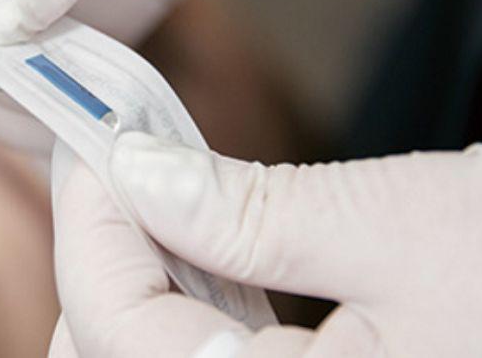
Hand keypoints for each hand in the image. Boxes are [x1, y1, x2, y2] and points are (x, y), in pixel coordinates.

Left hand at [51, 131, 481, 356]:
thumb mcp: (394, 230)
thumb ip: (246, 214)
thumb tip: (134, 172)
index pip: (113, 329)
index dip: (88, 226)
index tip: (97, 145)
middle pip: (114, 357)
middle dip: (104, 260)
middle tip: (127, 169)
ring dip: (142, 282)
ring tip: (167, 200)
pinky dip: (192, 309)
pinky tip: (213, 254)